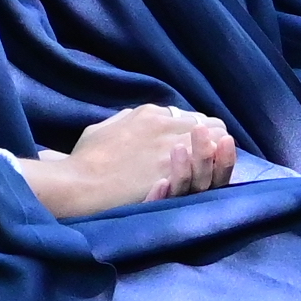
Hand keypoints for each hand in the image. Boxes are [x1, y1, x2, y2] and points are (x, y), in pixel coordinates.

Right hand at [23, 105, 234, 218]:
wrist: (81, 185)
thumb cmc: (85, 160)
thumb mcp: (102, 128)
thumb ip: (125, 120)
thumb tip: (138, 118)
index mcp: (149, 114)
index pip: (193, 116)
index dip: (199, 132)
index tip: (194, 147)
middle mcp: (167, 126)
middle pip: (213, 127)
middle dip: (214, 141)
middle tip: (207, 158)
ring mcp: (174, 149)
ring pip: (217, 143)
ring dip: (218, 154)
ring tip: (212, 167)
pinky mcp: (177, 173)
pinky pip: (208, 167)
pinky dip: (212, 170)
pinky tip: (206, 177)